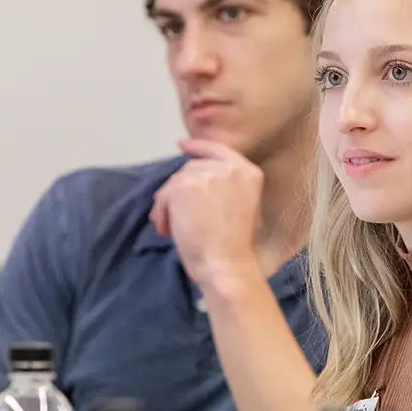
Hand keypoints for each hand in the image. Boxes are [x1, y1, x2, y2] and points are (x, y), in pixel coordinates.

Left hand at [151, 138, 263, 291]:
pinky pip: (165, 195)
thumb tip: (189, 180)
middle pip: (192, 168)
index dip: (199, 147)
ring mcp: (207, 174)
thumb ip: (223, 188)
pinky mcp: (185, 186)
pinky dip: (162, 214)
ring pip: (176, 182)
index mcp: (249, 173)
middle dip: (179, 190)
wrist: (227, 264)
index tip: (182, 146)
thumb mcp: (240, 207)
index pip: (219, 150)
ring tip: (171, 229)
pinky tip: (167, 231)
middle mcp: (230, 169)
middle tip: (172, 217)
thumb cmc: (235, 247)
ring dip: (169, 206)